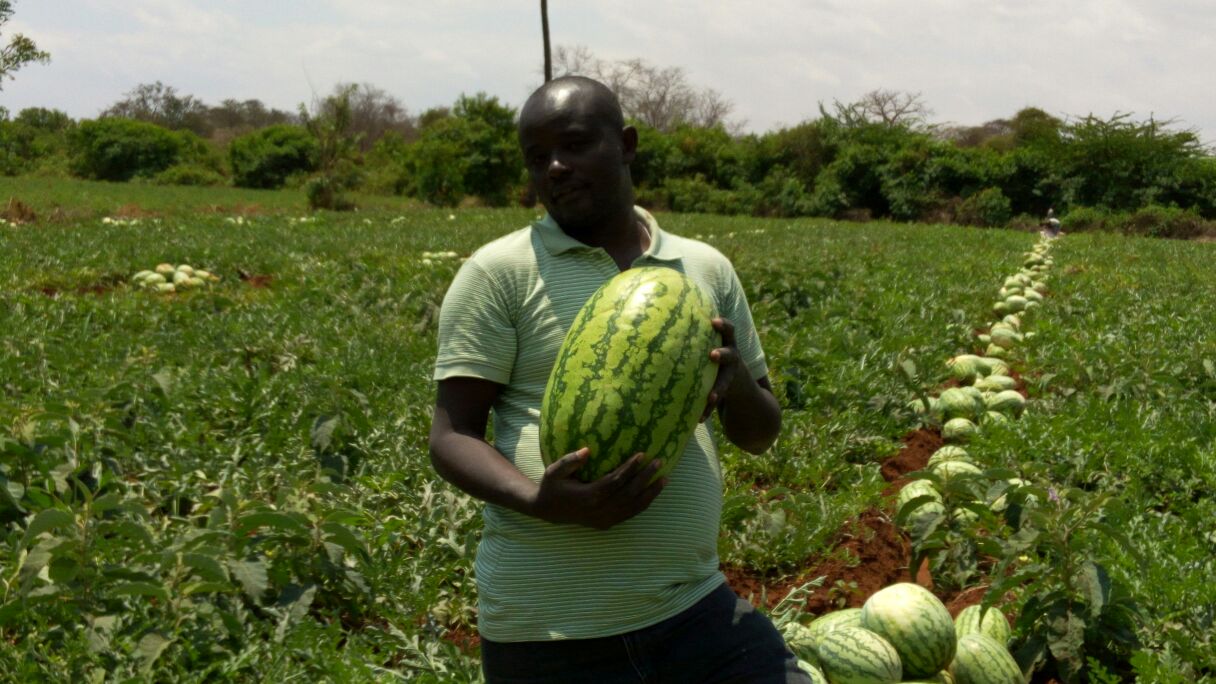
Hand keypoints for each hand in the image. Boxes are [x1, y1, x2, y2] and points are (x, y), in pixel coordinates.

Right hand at [529, 449, 665, 529]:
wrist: (547, 511)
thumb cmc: (552, 486)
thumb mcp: (554, 470)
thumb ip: (570, 461)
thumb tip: (587, 450)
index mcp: (587, 496)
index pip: (615, 481)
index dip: (630, 468)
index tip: (642, 454)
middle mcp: (598, 510)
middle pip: (628, 494)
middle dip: (645, 478)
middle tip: (659, 462)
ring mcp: (604, 519)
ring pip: (633, 507)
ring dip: (650, 493)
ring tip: (664, 479)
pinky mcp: (606, 524)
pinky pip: (629, 515)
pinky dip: (643, 504)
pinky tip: (653, 493)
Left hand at [701, 317, 747, 421]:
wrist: (743, 388)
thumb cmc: (715, 357)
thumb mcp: (713, 343)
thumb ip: (696, 334)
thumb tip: (660, 317)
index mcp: (727, 343)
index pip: (728, 329)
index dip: (723, 324)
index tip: (713, 321)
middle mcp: (732, 357)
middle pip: (731, 353)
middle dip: (723, 354)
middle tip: (713, 355)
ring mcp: (731, 376)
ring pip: (725, 382)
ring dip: (717, 390)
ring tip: (709, 398)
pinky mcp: (727, 392)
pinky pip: (716, 400)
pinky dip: (707, 409)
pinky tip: (699, 418)